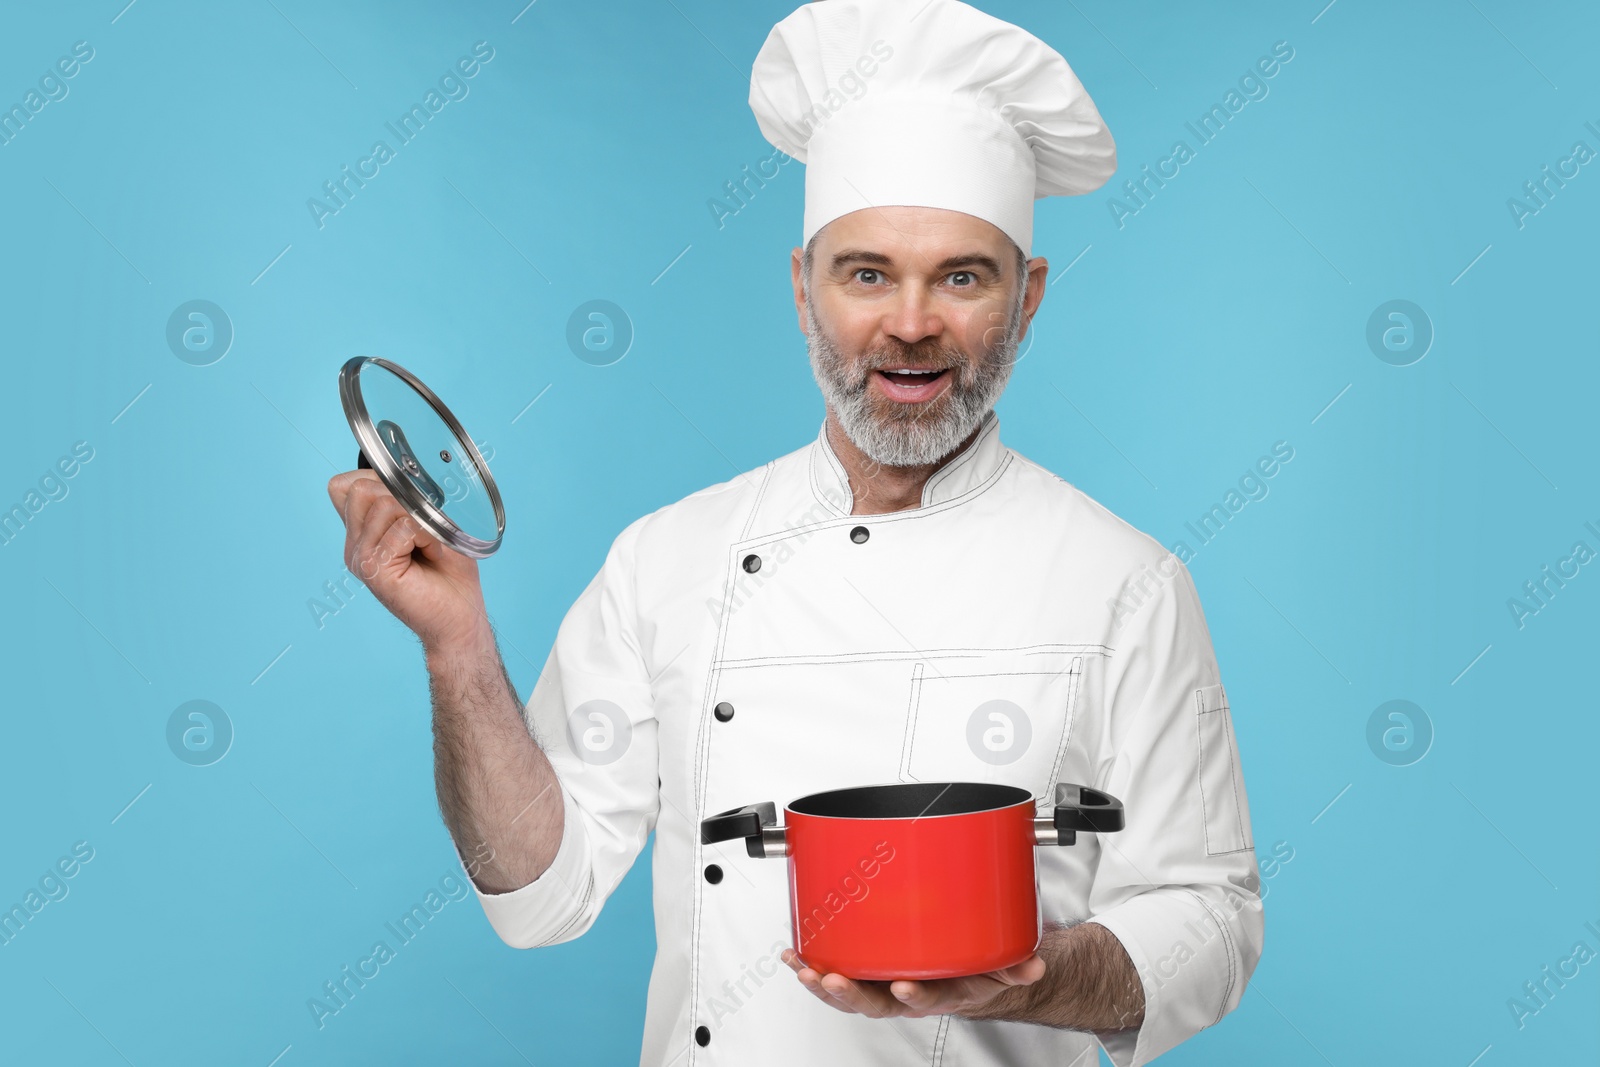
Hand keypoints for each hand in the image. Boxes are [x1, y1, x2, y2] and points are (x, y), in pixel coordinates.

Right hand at [326, 470, 487, 653]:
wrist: (460, 615)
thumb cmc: (450, 570)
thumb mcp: (427, 522)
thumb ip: (401, 499)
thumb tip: (395, 475)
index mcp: (362, 533)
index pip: (344, 485)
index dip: (378, 480)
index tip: (409, 505)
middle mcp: (354, 545)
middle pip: (361, 489)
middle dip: (402, 499)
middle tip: (423, 532)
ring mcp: (360, 557)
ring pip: (383, 504)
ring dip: (419, 519)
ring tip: (429, 545)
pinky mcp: (373, 569)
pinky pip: (403, 527)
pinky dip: (426, 535)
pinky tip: (431, 554)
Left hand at [782, 948, 1045, 1019]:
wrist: (964, 978)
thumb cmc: (976, 971)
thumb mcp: (1003, 969)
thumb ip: (1017, 967)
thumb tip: (1034, 965)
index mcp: (941, 992)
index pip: (928, 998)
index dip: (916, 995)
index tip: (904, 985)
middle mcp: (907, 994)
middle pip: (875, 1003)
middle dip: (850, 994)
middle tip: (832, 980)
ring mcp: (883, 986)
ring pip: (849, 995)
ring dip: (822, 983)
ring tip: (803, 969)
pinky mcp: (865, 974)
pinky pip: (835, 976)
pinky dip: (811, 967)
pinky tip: (795, 955)